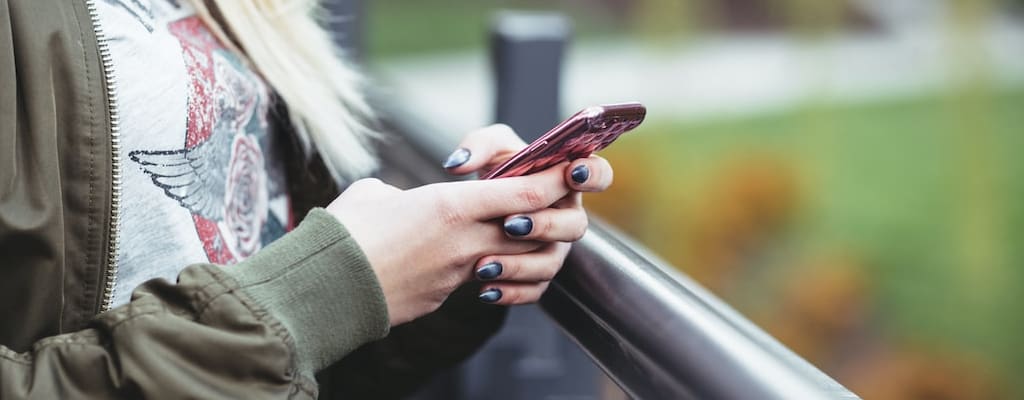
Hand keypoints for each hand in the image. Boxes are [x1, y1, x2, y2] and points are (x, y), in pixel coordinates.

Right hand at [326, 163, 581, 326]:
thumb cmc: (344, 233)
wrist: (326, 289)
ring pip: (517, 260)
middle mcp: (465, 241)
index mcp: (451, 206)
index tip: (567, 169)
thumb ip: (403, 193)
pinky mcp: (446, 297)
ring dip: (525, 248)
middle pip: (534, 228)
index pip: (526, 192)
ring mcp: (459, 274)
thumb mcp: (375, 194)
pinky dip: (494, 274)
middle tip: (546, 202)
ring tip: (514, 236)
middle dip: (548, 215)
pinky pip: (487, 283)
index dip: (554, 180)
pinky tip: (482, 267)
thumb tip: (402, 202)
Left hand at [441, 124, 613, 304]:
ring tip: (484, 264)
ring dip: (519, 264)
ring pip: (551, 263)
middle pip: (575, 225)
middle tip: (510, 223)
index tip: (571, 173)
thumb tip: (459, 164)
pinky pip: (533, 290)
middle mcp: (566, 216)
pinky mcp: (537, 275)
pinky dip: (509, 292)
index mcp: (566, 180)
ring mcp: (555, 248)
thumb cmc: (495, 171)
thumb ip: (478, 145)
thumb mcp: (488, 150)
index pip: (598, 175)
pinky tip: (485, 289)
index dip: (592, 174)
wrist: (476, 211)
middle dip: (545, 225)